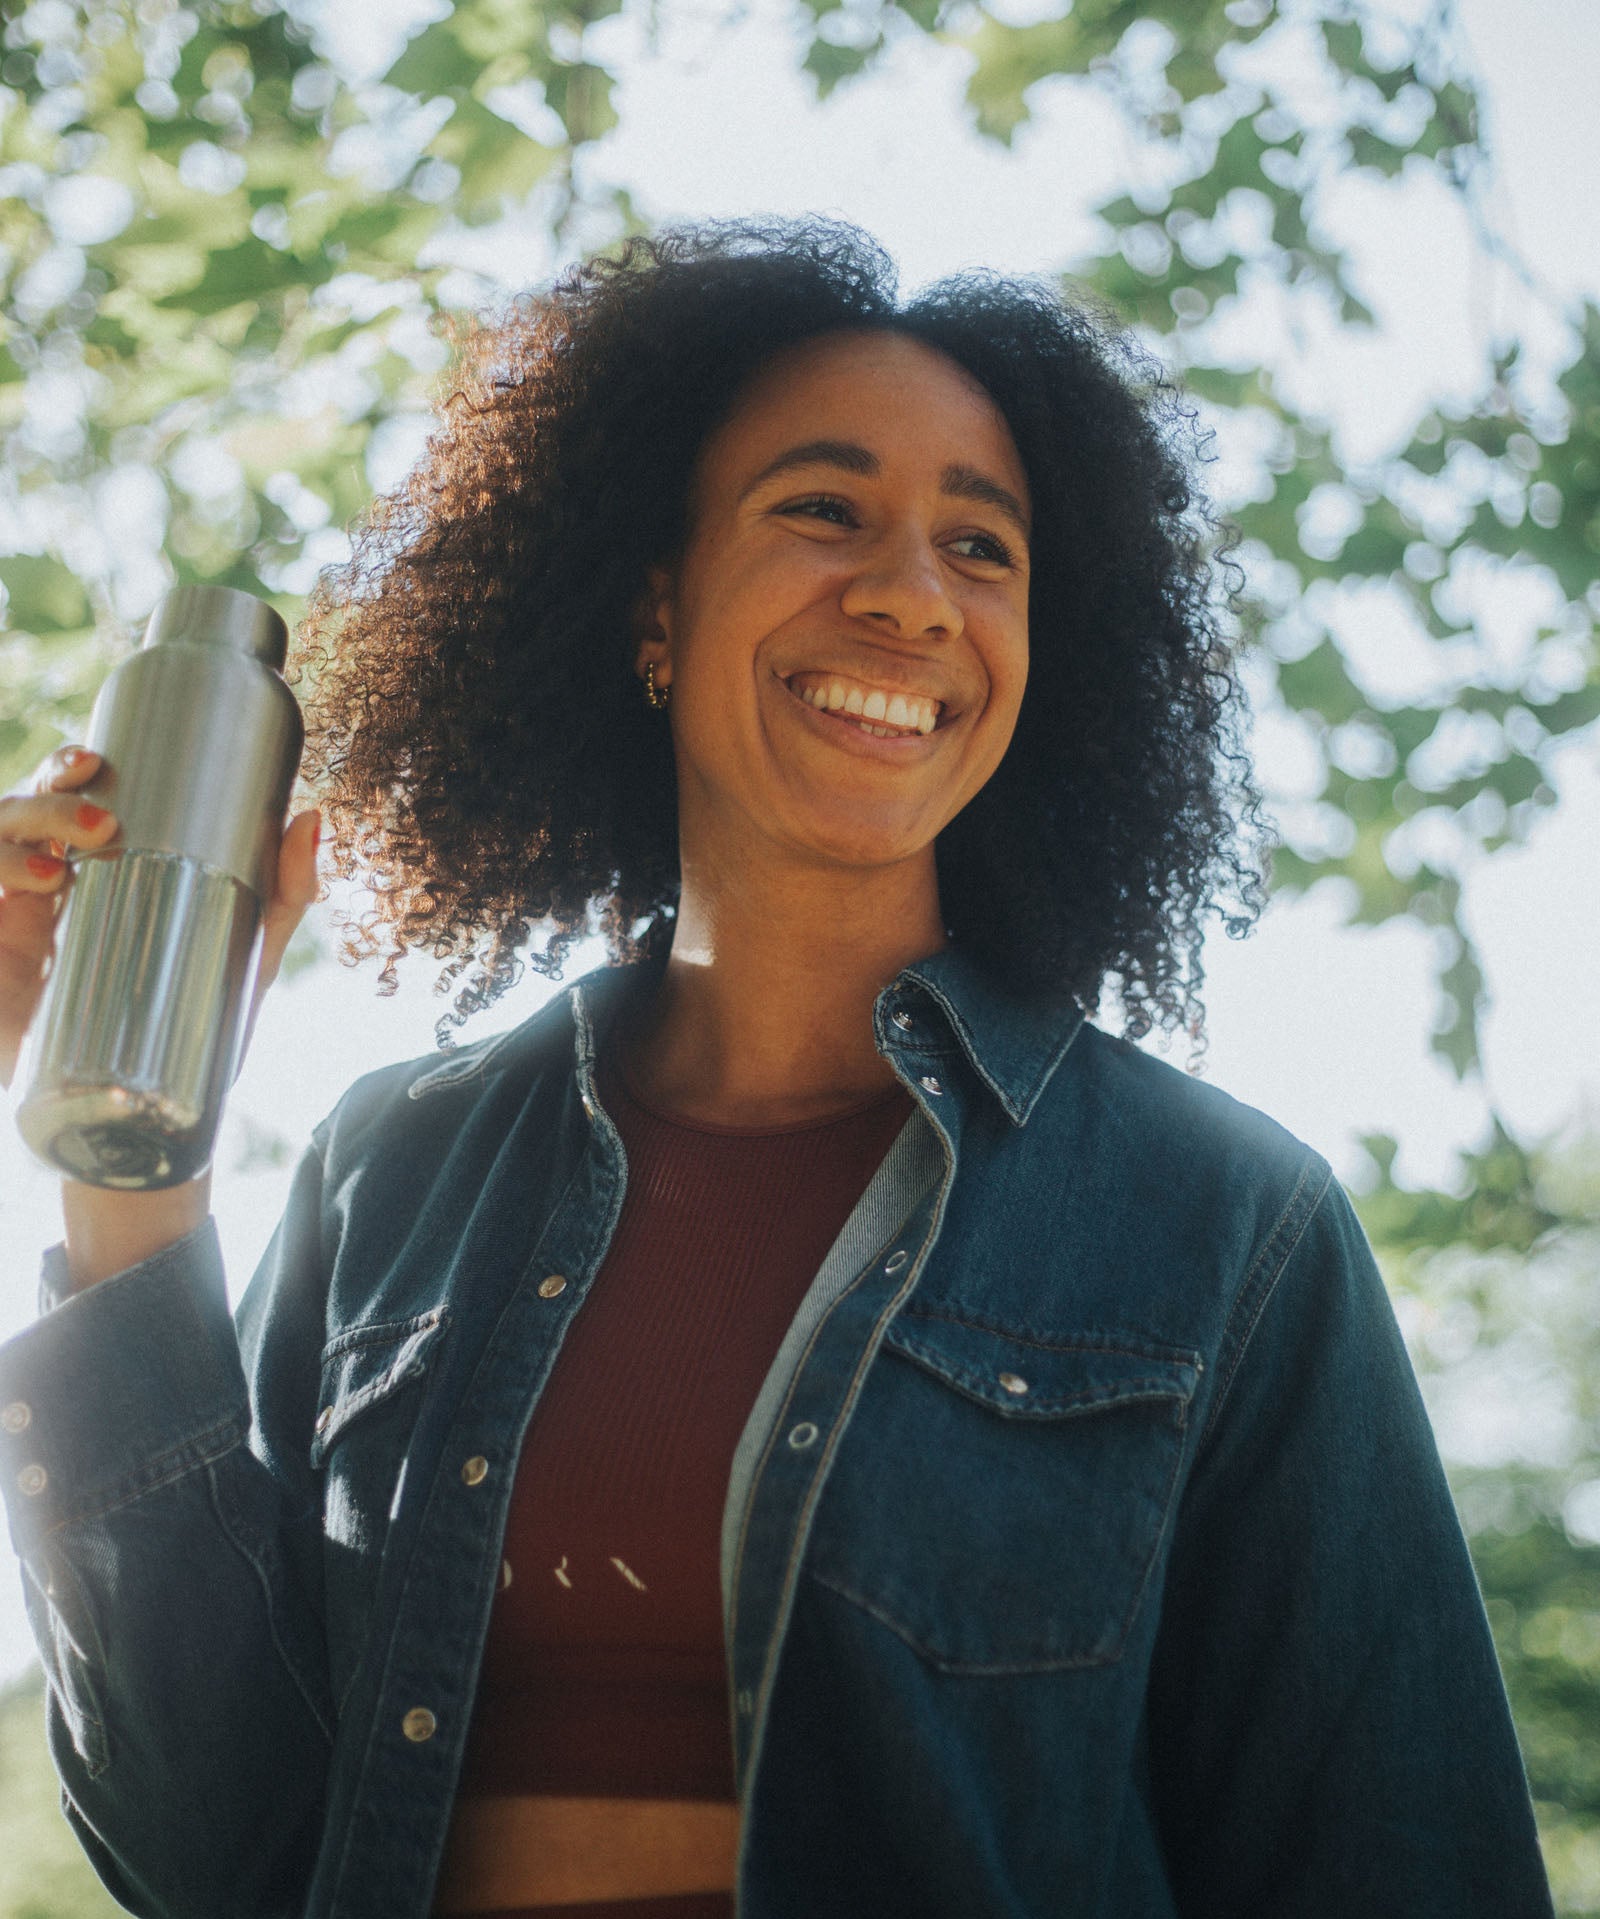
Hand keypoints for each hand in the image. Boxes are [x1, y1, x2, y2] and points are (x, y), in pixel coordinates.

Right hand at [0, 743, 321, 1091]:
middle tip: (100, 820)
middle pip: (13, 817)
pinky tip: (23, 904)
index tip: (93, 757)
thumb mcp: (244, 956)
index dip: (61, 768)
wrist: (153, 1128)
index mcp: (90, 870)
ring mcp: (10, 934)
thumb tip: (312, 818)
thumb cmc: (193, 1029)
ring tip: (57, 871)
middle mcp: (41, 894)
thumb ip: (281, 893)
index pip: (59, 798)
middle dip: (41, 800)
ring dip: (7, 850)